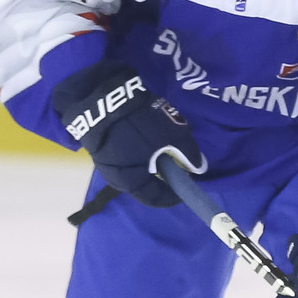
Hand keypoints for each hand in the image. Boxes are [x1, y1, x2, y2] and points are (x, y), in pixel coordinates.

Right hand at [53, 60, 204, 207]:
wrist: (100, 98)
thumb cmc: (138, 124)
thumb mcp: (172, 136)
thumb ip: (189, 154)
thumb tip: (197, 167)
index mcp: (131, 182)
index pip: (156, 199)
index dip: (175, 193)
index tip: (189, 182)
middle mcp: (116, 178)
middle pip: (146, 182)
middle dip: (163, 171)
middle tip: (176, 155)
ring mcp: (105, 162)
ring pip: (136, 166)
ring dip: (151, 157)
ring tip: (162, 140)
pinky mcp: (102, 146)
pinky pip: (127, 154)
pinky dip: (140, 148)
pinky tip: (146, 132)